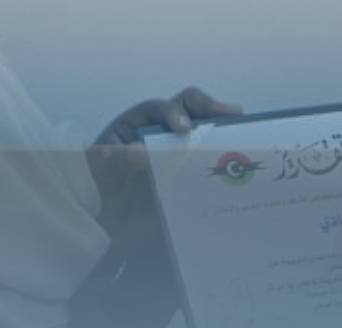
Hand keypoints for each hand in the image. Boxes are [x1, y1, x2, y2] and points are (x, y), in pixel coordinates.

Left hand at [90, 86, 241, 215]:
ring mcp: (180, 155)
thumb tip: (138, 152)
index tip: (183, 129)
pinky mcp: (191, 178)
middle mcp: (162, 135)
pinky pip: (213, 168)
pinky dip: (227, 167)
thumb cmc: (96, 196)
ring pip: (208, 136)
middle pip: (192, 110)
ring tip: (246, 141)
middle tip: (233, 116)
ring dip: (226, 135)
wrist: (105, 232)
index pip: (159, 109)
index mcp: (136, 126)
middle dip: (212, 109)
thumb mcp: (96, 178)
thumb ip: (112, 164)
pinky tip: (240, 175)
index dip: (173, 114)